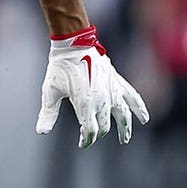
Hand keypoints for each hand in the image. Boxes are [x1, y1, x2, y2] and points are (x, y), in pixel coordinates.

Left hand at [35, 26, 149, 147]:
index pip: (90, 131)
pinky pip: (132, 97)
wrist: (73, 44)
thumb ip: (48, 113)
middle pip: (104, 125)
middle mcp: (101, 100)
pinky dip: (139, 108)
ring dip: (125, 129)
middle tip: (93, 136)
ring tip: (125, 139)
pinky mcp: (117, 81)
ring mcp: (112, 90)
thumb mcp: (49, 91)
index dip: (86, 140)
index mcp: (84, 104)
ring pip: (123, 115)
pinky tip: (144, 117)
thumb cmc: (59, 68)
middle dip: (99, 133)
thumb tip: (42, 132)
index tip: (82, 143)